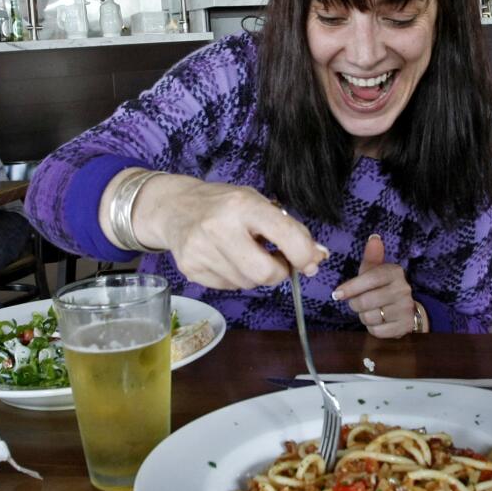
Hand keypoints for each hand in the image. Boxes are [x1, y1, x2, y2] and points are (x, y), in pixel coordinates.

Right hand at [133, 176, 327, 289]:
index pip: (286, 235)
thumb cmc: (223, 204)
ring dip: (255, 274)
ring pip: (248, 284)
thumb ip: (287, 228)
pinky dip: (235, 277)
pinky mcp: (190, 269)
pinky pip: (229, 287)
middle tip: (275, 261)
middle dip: (278, 272)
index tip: (310, 260)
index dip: (304, 254)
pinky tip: (226, 258)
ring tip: (244, 253)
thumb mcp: (256, 203)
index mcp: (242, 205)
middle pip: (265, 273)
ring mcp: (201, 251)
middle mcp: (219, 227)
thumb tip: (317, 257)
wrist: (174, 207)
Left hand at [333, 235, 423, 336]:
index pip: (370, 279)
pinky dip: (372, 328)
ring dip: (364, 316)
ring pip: (370, 317)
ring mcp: (405, 309)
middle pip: (366, 301)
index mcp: (395, 273)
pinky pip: (376, 331)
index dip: (351, 287)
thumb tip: (374, 238)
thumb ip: (372, 256)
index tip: (337, 293)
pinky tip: (378, 320)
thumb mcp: (377, 270)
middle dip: (355, 304)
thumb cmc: (384, 287)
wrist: (407, 308)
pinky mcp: (404, 327)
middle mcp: (403, 290)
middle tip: (356, 302)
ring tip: (370, 310)